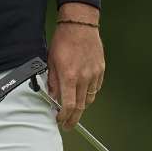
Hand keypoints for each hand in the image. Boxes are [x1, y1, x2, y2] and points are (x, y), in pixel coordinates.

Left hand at [47, 3, 104, 130]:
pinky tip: (83, 93)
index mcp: (69, 76)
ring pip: (90, 99)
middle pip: (81, 107)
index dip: (64, 117)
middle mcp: (83, 78)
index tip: (60, 120)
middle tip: (68, 124)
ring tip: (75, 109)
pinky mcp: (100, 69)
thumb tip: (52, 97)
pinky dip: (89, 94)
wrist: (80, 25)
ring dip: (82, 107)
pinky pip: (96, 88)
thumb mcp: (51, 61)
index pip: (69, 105)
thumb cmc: (63, 40)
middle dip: (73, 118)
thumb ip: (52, 81)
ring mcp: (94, 74)